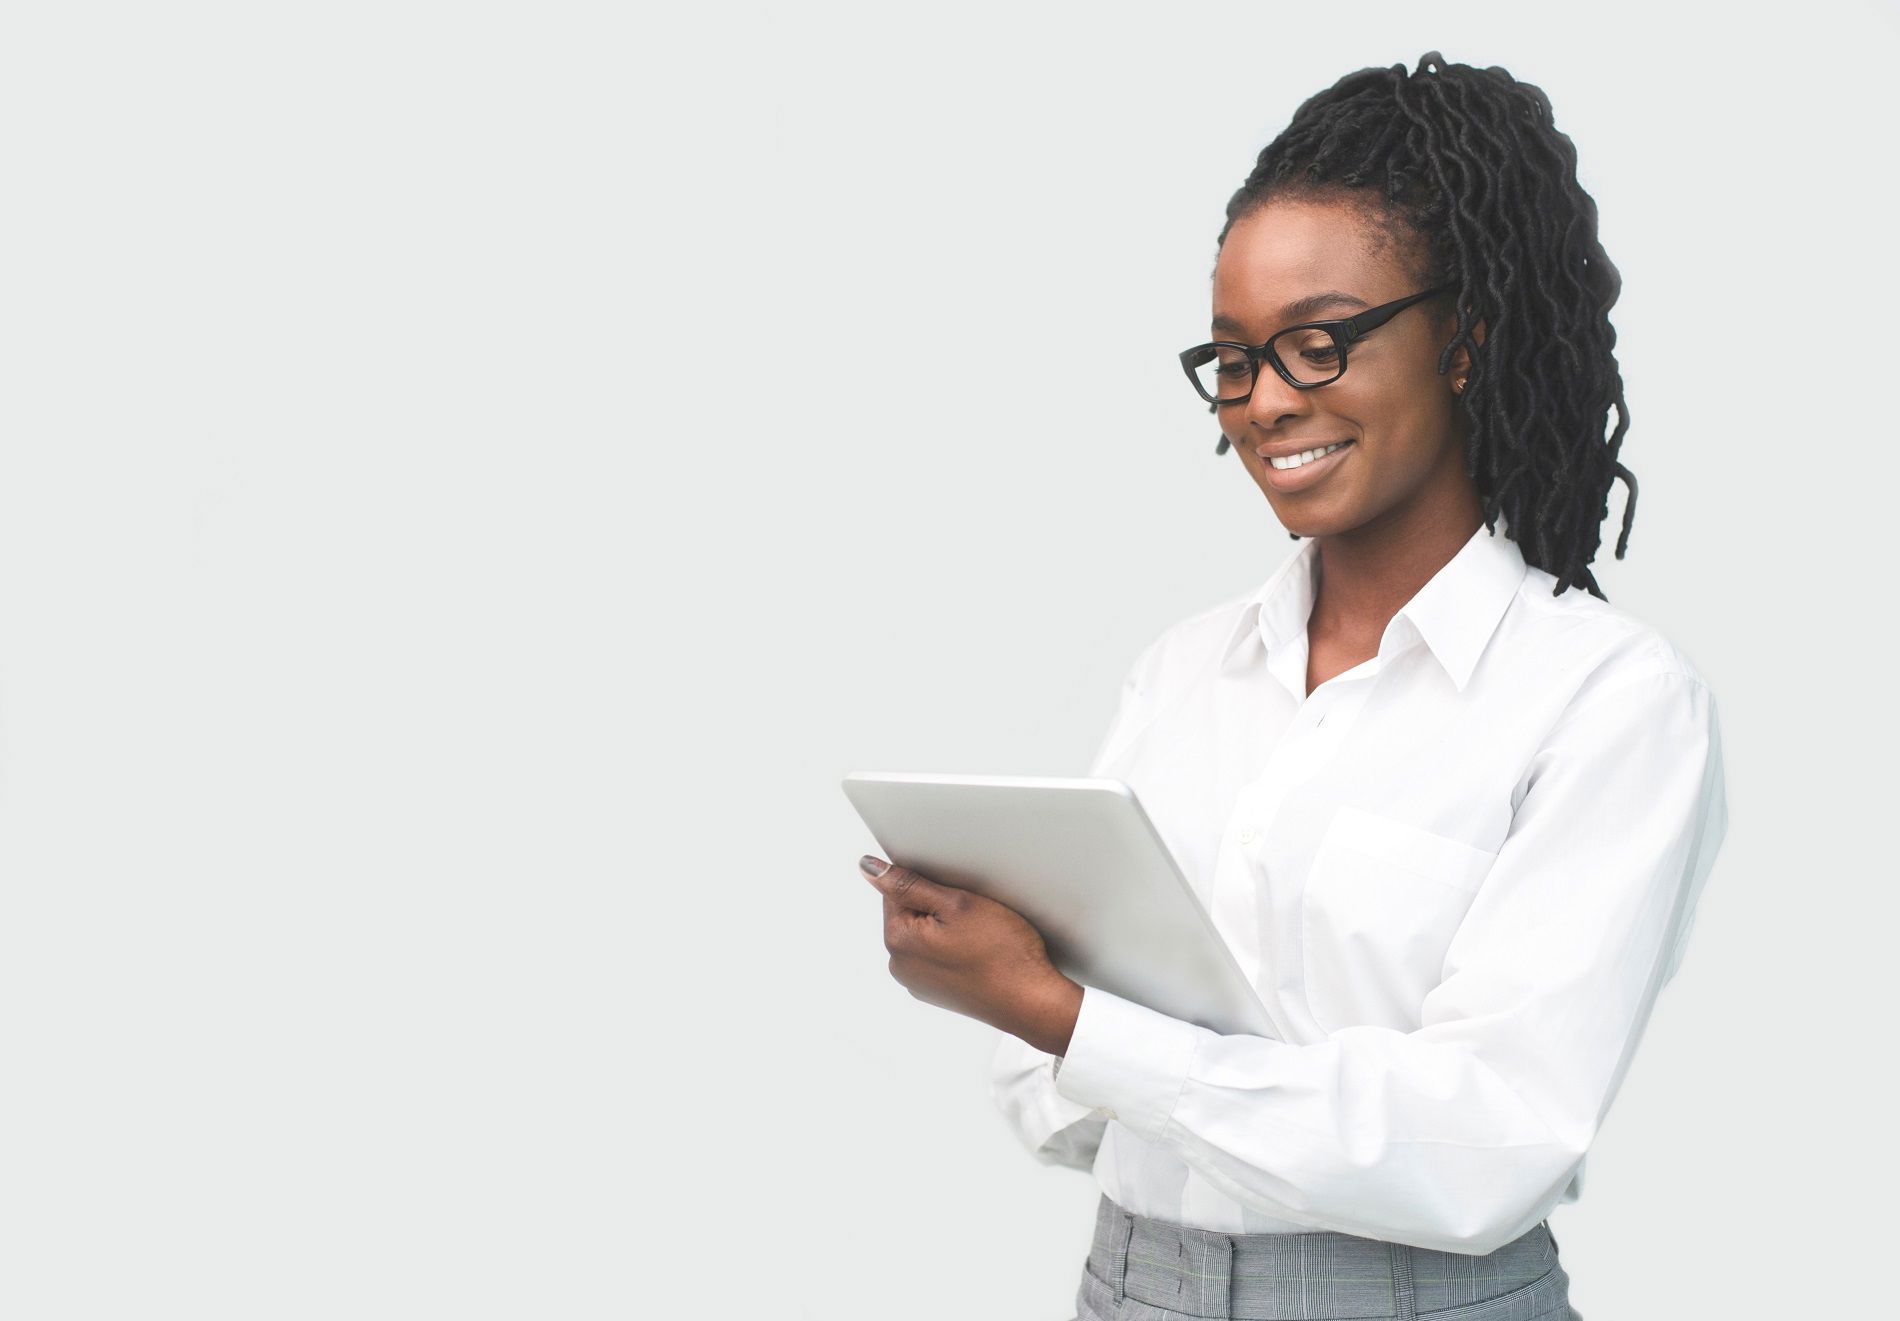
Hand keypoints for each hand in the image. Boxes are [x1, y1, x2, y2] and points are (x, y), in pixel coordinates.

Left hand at [860, 855, 1082, 1056]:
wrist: (1033, 1001)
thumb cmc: (1002, 953)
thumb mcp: (956, 903)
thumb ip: (909, 884)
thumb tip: (869, 868)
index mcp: (898, 941)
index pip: (896, 890)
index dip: (929, 883)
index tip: (956, 893)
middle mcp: (901, 966)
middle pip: (910, 913)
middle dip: (937, 906)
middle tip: (973, 914)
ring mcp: (919, 983)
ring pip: (926, 934)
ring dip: (947, 927)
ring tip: (979, 934)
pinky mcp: (938, 992)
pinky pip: (939, 956)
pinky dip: (955, 948)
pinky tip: (979, 952)